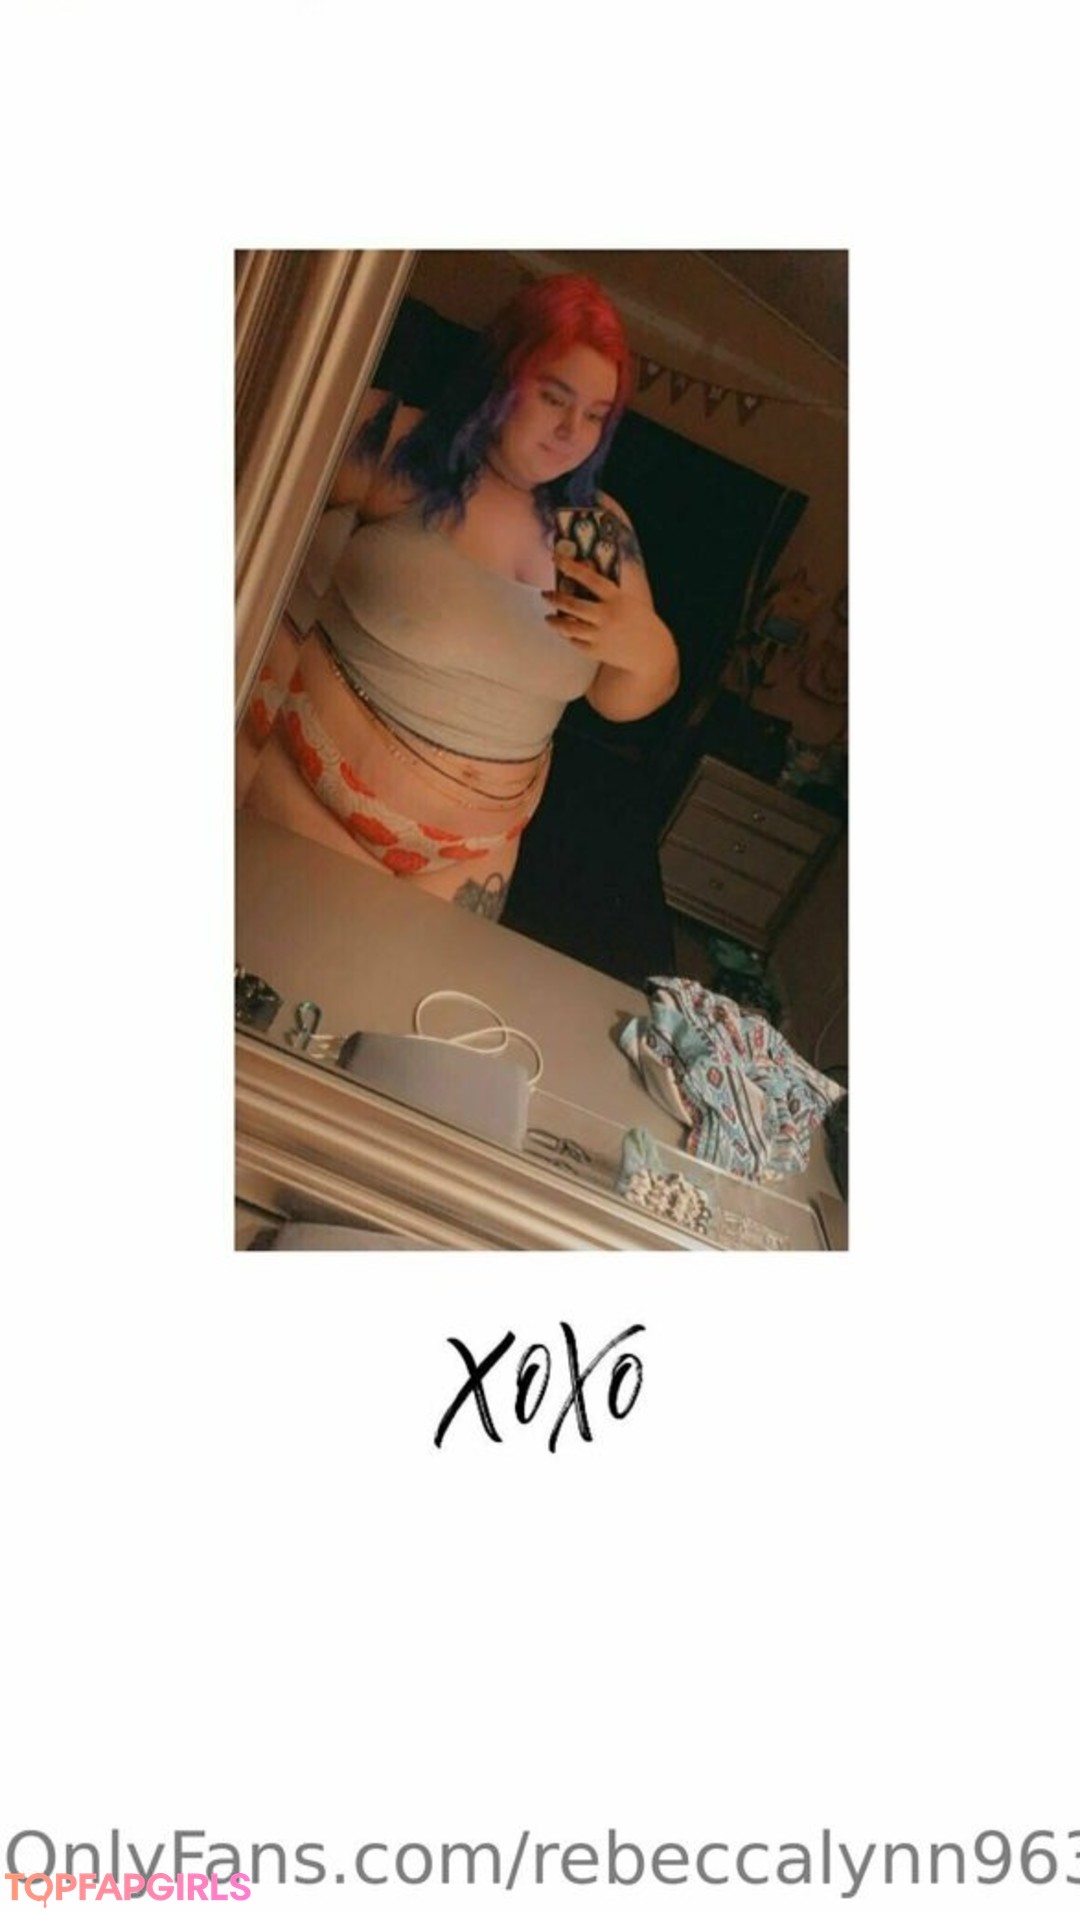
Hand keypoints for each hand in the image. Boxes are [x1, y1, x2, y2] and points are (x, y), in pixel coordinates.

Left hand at [542, 556, 675, 681]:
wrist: (652, 652)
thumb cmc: (640, 621)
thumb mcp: (628, 600)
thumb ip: (606, 588)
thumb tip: (584, 567)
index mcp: (617, 598)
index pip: (589, 578)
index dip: (570, 567)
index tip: (555, 558)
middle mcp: (607, 616)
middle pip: (572, 604)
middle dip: (554, 598)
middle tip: (545, 594)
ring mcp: (601, 635)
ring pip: (568, 627)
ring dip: (554, 621)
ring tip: (548, 618)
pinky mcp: (597, 652)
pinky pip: (575, 642)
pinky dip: (567, 636)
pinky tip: (564, 632)